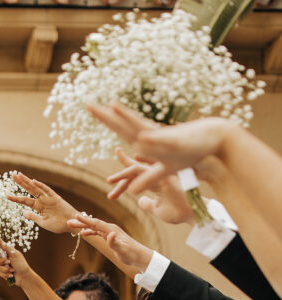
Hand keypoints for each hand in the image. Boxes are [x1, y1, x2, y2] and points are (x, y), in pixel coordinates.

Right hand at [0, 241, 30, 286]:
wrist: (24, 276)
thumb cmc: (21, 263)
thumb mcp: (14, 254)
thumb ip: (5, 247)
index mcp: (5, 251)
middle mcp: (2, 257)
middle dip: (1, 261)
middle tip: (8, 262)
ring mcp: (1, 265)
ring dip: (5, 269)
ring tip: (12, 270)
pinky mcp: (1, 272)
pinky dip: (5, 274)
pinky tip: (11, 275)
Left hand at [8, 172, 78, 233]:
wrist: (70, 225)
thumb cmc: (58, 225)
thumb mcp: (42, 222)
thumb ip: (33, 216)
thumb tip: (23, 212)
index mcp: (38, 207)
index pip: (25, 201)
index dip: (16, 198)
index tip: (7, 196)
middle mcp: (42, 200)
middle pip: (29, 189)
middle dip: (21, 182)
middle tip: (12, 175)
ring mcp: (48, 198)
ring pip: (36, 187)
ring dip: (27, 181)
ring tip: (18, 175)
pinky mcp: (55, 198)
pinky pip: (47, 190)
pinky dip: (41, 186)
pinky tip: (33, 181)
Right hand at [66, 212, 152, 274]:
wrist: (138, 255)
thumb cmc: (130, 253)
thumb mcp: (122, 249)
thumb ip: (115, 242)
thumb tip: (110, 234)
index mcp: (111, 229)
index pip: (96, 223)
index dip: (86, 220)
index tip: (75, 216)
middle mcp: (110, 229)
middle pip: (93, 224)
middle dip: (81, 222)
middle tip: (69, 221)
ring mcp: (110, 232)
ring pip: (94, 228)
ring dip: (83, 226)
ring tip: (72, 226)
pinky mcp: (110, 237)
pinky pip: (97, 232)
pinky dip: (90, 232)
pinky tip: (84, 233)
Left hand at [87, 102, 229, 191]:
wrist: (215, 146)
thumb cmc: (190, 157)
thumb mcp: (163, 175)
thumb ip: (148, 180)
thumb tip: (133, 191)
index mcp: (146, 143)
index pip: (122, 132)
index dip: (108, 122)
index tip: (93, 110)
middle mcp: (150, 138)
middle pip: (123, 126)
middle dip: (105, 117)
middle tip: (87, 104)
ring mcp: (160, 139)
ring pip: (137, 128)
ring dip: (124, 118)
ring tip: (109, 107)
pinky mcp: (173, 143)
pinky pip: (156, 139)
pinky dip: (148, 136)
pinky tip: (138, 134)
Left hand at [106, 149, 194, 225]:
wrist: (190, 215)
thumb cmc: (177, 212)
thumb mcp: (157, 209)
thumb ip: (148, 203)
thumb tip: (140, 201)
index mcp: (156, 180)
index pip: (137, 173)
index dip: (124, 174)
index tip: (110, 180)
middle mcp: (158, 173)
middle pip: (135, 168)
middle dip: (121, 174)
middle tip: (108, 181)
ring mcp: (162, 172)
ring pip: (137, 168)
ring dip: (122, 174)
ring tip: (110, 181)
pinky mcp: (164, 175)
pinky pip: (145, 171)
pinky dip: (133, 172)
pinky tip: (123, 176)